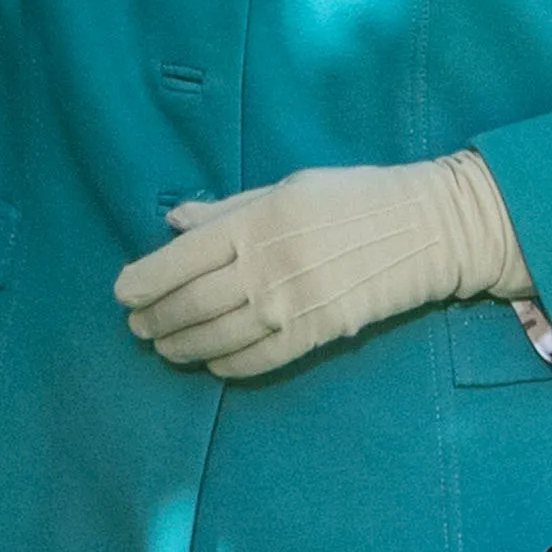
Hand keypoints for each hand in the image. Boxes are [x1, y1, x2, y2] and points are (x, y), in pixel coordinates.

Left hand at [113, 151, 528, 379]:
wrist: (428, 228)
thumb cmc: (354, 197)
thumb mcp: (286, 187)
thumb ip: (228, 209)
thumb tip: (175, 220)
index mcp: (255, 222)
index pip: (182, 258)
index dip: (146, 279)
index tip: (123, 293)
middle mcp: (267, 264)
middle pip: (194, 302)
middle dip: (158, 318)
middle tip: (137, 327)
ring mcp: (293, 302)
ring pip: (221, 335)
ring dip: (185, 345)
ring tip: (164, 348)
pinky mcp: (320, 331)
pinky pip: (262, 358)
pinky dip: (230, 364)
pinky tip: (212, 364)